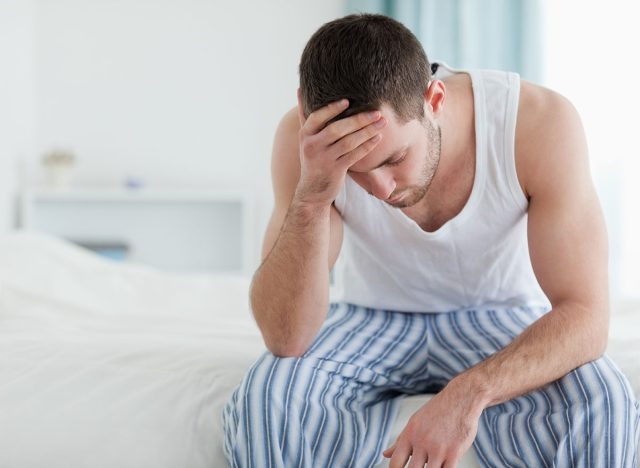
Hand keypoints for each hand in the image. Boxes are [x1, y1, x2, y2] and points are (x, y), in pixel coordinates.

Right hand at [294, 89, 386, 206]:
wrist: (313, 191)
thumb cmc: (313, 159)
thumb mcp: (305, 139)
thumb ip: (305, 116)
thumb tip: (299, 90)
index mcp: (305, 135)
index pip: (317, 117)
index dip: (332, 108)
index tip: (348, 101)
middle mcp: (312, 146)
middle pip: (337, 129)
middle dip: (359, 119)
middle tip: (377, 112)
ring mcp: (324, 159)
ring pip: (349, 142)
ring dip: (367, 131)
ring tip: (382, 122)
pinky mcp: (336, 170)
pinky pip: (354, 155)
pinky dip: (367, 146)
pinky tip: (378, 138)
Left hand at [382, 383, 482, 467]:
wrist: (461, 399)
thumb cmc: (437, 410)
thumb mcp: (415, 422)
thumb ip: (401, 440)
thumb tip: (386, 454)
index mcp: (409, 434)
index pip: (396, 462)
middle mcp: (422, 441)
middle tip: (419, 467)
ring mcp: (438, 448)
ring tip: (433, 465)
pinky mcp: (454, 452)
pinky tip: (443, 466)